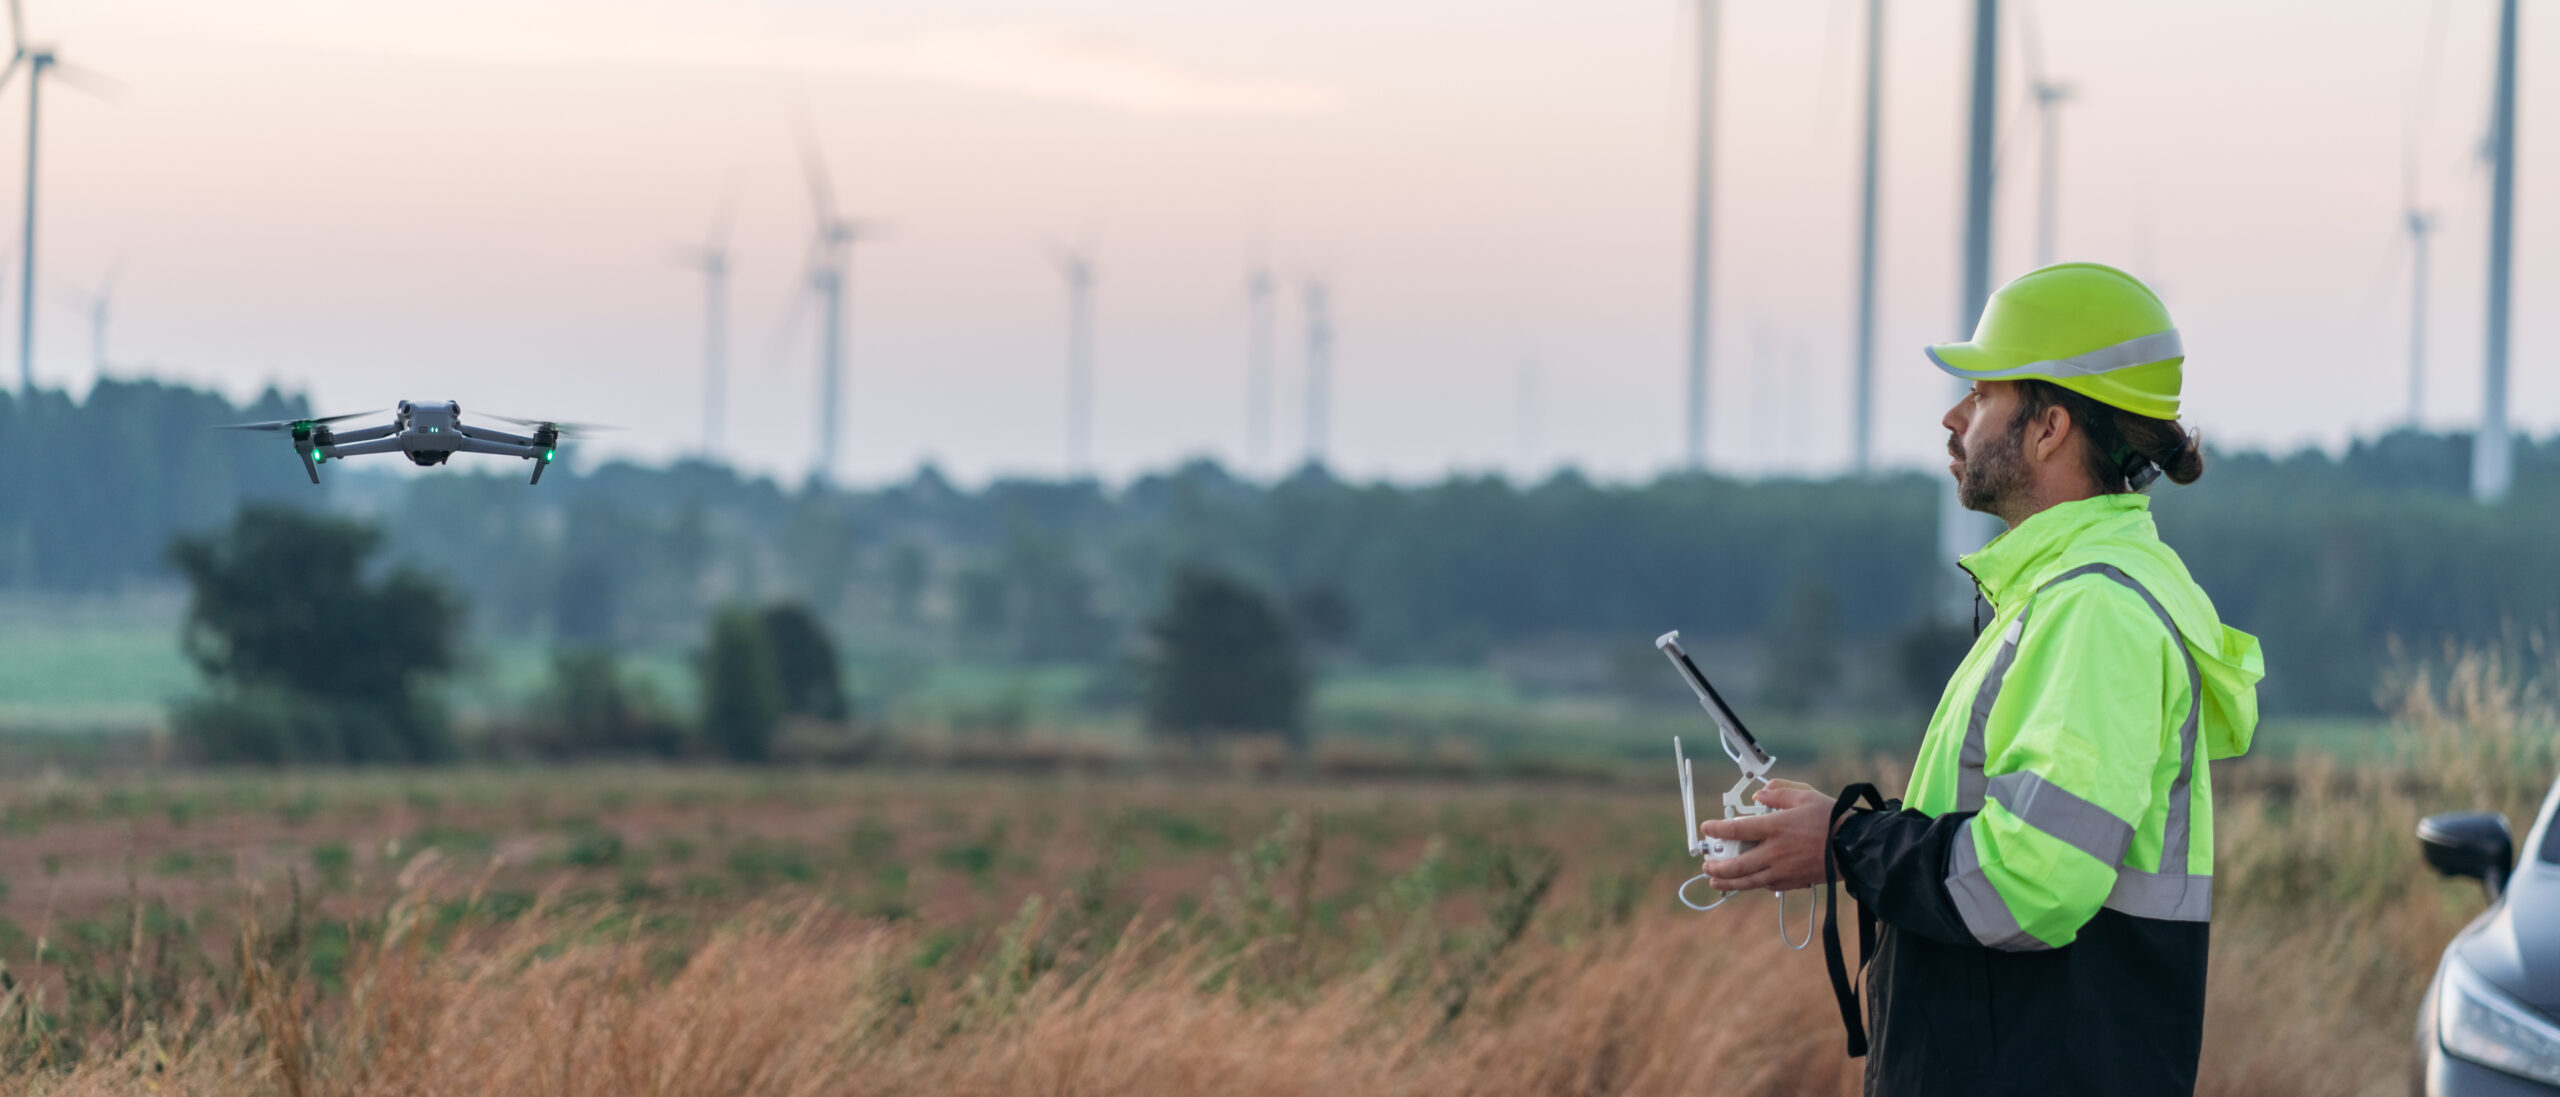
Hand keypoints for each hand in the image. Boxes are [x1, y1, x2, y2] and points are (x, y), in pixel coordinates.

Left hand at [1698, 784, 1837, 892]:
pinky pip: (1767, 885)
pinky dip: (1754, 883)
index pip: (1737, 829)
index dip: (1717, 829)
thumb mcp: (1805, 796)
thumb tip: (1760, 794)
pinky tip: (1748, 881)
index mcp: (1775, 827)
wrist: (1854, 847)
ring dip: (1728, 882)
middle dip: (1717, 866)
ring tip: (1715, 882)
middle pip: (1736, 864)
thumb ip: (1779, 793)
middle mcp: (1774, 852)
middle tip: (1706, 864)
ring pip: (1748, 881)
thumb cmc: (1831, 819)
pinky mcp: (1792, 882)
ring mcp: (1782, 870)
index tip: (1707, 828)